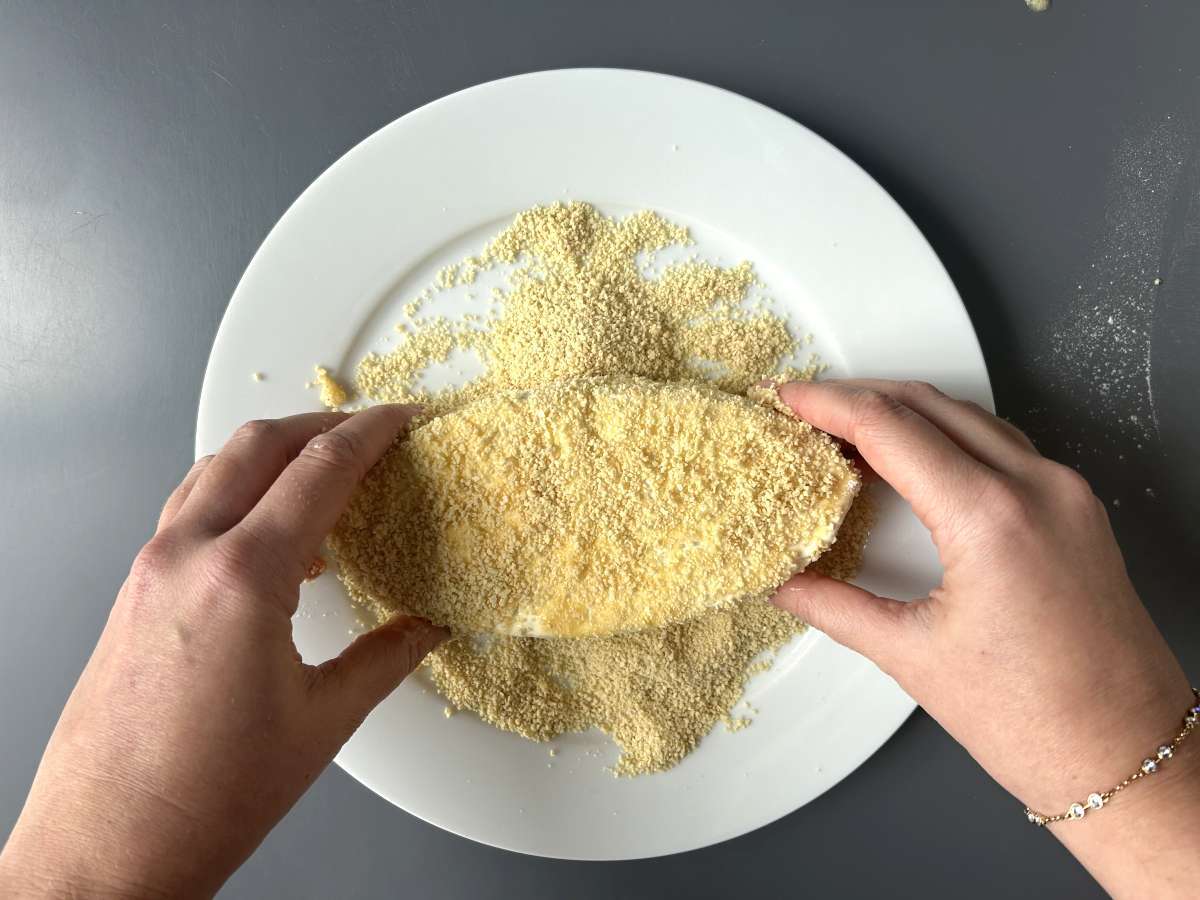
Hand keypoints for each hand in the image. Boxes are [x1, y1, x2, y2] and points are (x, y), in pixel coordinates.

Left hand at [0, 406, 444, 899]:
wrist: (106, 847)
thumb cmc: (202, 796)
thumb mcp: (322, 722)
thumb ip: (386, 658)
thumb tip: (425, 628)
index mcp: (243, 577)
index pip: (319, 469)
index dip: (369, 434)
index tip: (399, 420)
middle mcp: (187, 556)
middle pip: (258, 444)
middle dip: (320, 425)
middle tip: (367, 432)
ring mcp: (149, 569)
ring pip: (214, 468)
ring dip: (271, 453)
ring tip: (320, 474)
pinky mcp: (132, 591)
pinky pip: (187, 508)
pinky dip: (235, 493)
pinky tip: (268, 535)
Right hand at [772, 379, 1197, 898]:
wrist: (1128, 758)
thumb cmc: (1039, 722)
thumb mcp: (913, 658)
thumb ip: (834, 606)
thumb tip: (782, 582)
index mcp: (992, 518)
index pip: (889, 427)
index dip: (827, 404)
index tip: (787, 398)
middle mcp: (1038, 488)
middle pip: (928, 405)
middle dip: (859, 397)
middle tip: (805, 409)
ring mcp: (1066, 495)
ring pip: (969, 417)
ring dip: (904, 412)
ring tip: (846, 430)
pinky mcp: (1078, 510)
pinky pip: (1002, 446)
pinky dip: (947, 438)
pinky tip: (913, 460)